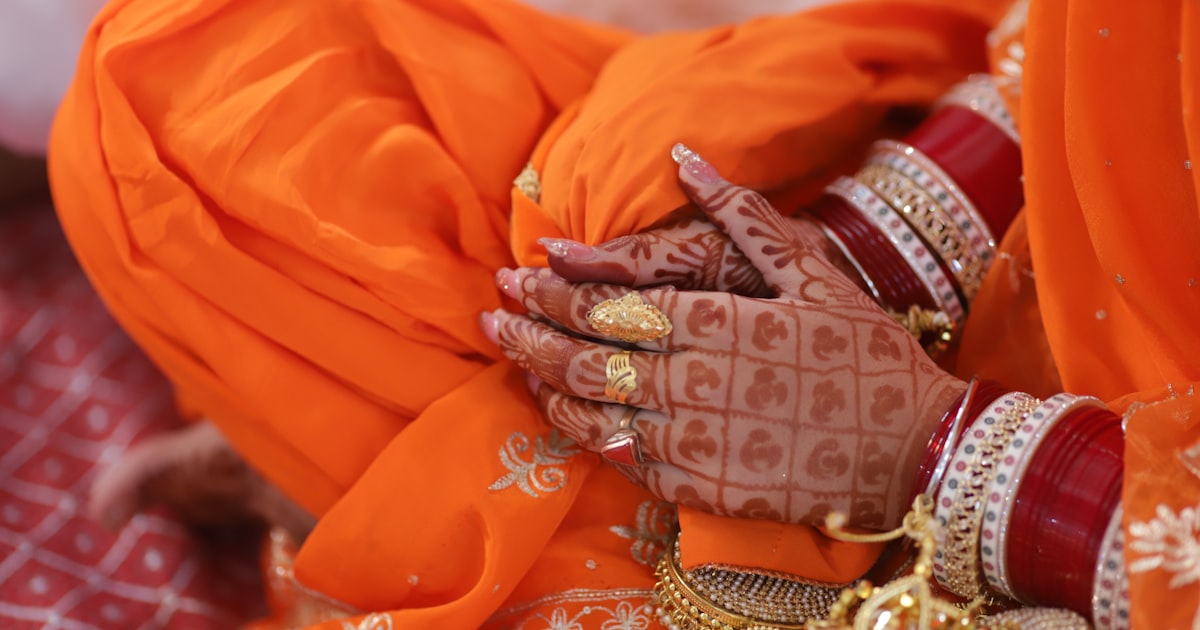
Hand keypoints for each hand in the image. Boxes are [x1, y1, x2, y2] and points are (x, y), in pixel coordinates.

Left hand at [483, 145, 963, 529]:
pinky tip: (563, 414)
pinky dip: (580, 432)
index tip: (520, 276)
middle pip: (580, 355)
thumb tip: (686, 158)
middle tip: (492, 315)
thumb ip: (741, 216)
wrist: (910, 453)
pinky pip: (616, 457)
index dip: (553, 290)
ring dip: (540, 381)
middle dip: (528, 330)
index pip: (605, 303)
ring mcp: (686, 438)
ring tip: (512, 357)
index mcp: (712, 322)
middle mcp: (688, 379)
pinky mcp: (693, 486)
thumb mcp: (813, 273)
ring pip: (587, 409)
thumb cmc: (865, 358)